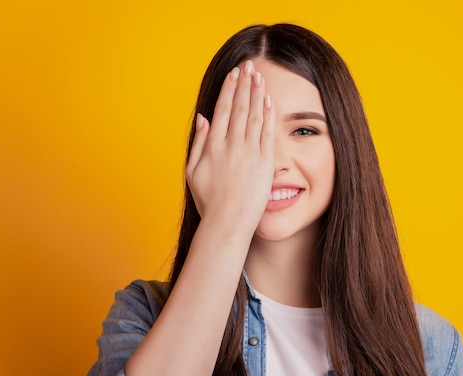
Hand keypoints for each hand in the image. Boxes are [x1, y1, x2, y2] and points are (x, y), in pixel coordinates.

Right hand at [186, 60, 274, 233]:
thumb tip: (203, 117)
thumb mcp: (193, 171)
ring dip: (257, 94)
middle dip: (245, 84)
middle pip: (240, 107)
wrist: (228, 223)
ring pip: (255, 116)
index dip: (230, 89)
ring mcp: (249, 153)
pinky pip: (268, 133)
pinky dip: (268, 115)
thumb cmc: (209, 201)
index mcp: (213, 146)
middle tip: (249, 66)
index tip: (234, 74)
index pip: (224, 109)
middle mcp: (231, 145)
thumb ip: (198, 142)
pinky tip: (269, 101)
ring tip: (259, 77)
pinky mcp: (265, 163)